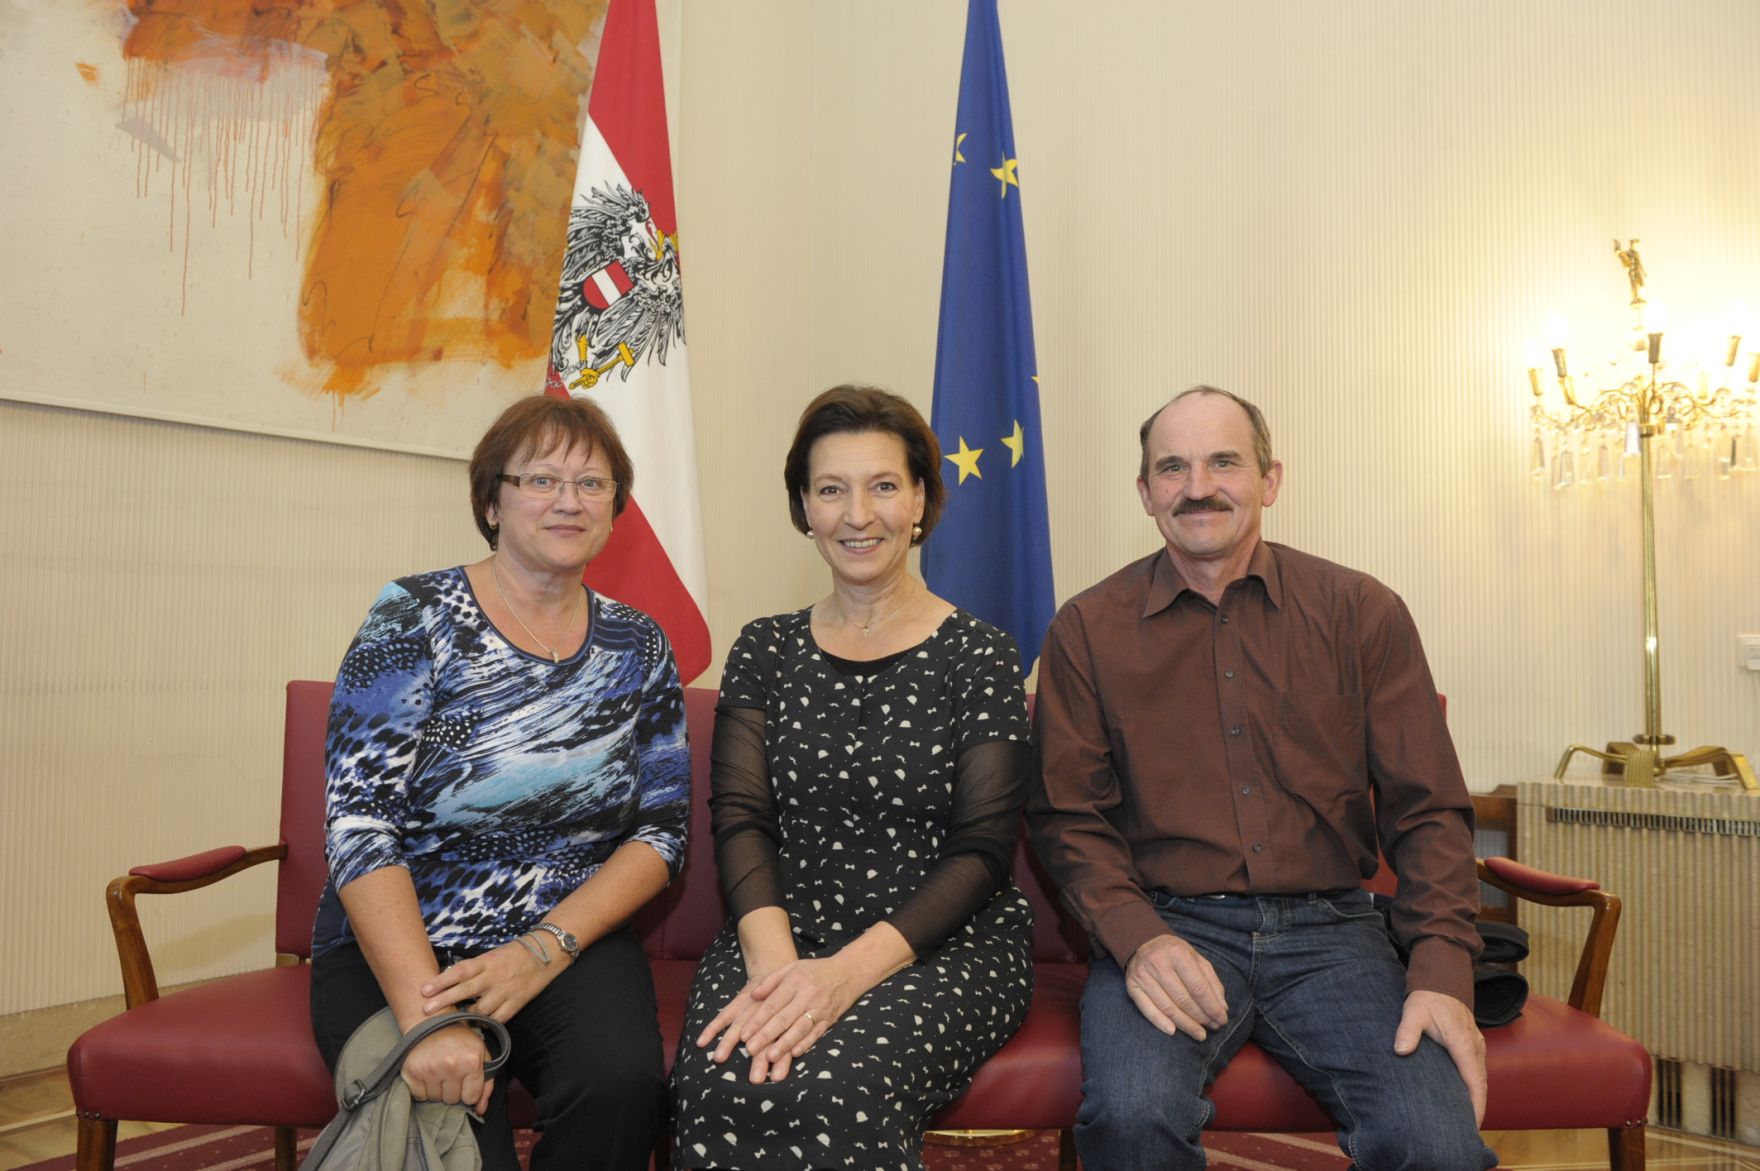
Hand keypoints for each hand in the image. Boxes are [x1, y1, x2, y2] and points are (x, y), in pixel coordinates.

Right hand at [400, 1021, 493, 1112]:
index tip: (465, 1081)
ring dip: (438, 1090)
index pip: (471, 1097)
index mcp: (472, 1061)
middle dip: (453, 1090)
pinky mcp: (412, 1072)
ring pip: (436, 1099)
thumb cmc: (459, 1039)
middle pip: (453, 1100)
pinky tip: (427, 1073)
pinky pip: (420, 1096)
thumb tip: (481, 1110)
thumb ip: (486, 1083)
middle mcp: (451, 1066)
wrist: (431, 1022)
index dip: (468, 1091)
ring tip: (439, 1071)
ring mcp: (430, 1070)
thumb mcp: (480, 1054)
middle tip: (450, 1073)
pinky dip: (423, 1089)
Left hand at [421, 938, 557, 1022]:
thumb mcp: (492, 956)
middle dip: (444, 1001)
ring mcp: (506, 991)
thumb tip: (448, 981)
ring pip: (481, 1009)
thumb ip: (474, 969)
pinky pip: (498, 1018)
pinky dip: (487, 1022)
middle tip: (426, 1010)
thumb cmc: (513, 954)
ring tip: (451, 1021)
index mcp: (487, 962)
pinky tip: (477, 1025)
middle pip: (466, 990)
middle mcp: (495, 976)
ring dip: (466, 1016)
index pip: (460, 971)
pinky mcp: (517, 1002)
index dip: (442, 981)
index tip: (424, 990)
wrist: (545, 953)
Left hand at [696, 956, 855, 1081]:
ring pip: (800, 1029)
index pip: (773, 1003)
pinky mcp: (830, 1019)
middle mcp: (807, 996)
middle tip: (751, 1050)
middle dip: (766, 1035)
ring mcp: (820, 1009)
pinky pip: (816, 1033)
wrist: (849, 972)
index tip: (743, 1034)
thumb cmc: (815, 971)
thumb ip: (770, 980)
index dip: (758, 1020)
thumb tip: (753, 996)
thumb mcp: (791, 968)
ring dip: (785, 1044)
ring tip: (770, 1057)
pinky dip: (806, 1044)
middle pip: (784, 1018)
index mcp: (795, 981)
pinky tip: (795, 1053)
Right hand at [1124, 933, 1228, 1040]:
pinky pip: (1147, 1009)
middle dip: (1201, 1017)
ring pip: (1167, 1008)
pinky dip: (1160, 1022)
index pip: (1198, 987)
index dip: (1212, 1007)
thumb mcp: (1196, 959)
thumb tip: (1221, 1008)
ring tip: (1200, 1034)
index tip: (1222, 1019)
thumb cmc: (1175, 953)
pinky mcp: (1132, 987)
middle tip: (1213, 1027)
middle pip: (1183, 999)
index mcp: (1178, 953)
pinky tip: (1173, 1031)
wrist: (1142, 942)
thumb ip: (1211, 982)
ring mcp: (1143, 976)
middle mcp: (1158, 964)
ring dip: (1186, 1024)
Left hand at [1395, 989, 1486, 1124]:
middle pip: (1480, 1084)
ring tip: (1464, 1119)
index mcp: (1462, 1043)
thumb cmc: (1428, 997)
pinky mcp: (1472, 1044)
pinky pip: (1476, 1070)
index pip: (1474, 1080)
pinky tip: (1463, 1096)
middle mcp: (1474, 1047)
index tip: (1473, 1124)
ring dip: (1475, 1097)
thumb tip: (1400, 1050)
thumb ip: (1407, 1031)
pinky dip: (1473, 1086)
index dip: (1476, 1104)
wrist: (1442, 979)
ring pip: (1480, 1077)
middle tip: (1466, 1130)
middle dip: (1477, 1107)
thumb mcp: (1414, 1011)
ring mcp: (1476, 1045)